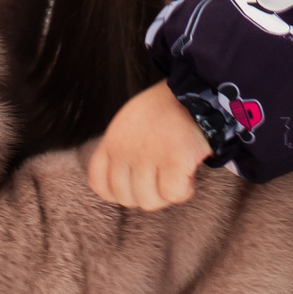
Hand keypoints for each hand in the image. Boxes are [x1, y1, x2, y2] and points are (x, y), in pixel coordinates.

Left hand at [87, 81, 213, 209]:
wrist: (194, 92)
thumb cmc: (165, 109)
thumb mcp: (129, 123)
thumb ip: (121, 150)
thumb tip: (123, 185)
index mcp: (112, 140)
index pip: (99, 184)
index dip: (117, 194)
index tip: (135, 188)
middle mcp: (126, 150)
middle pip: (126, 198)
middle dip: (147, 194)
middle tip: (162, 179)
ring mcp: (149, 156)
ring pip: (149, 201)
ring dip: (165, 195)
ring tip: (175, 176)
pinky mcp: (175, 160)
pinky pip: (173, 194)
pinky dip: (184, 191)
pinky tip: (188, 176)